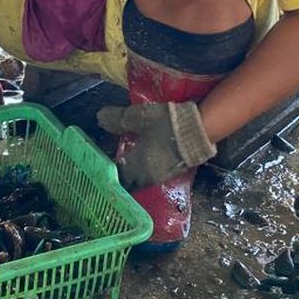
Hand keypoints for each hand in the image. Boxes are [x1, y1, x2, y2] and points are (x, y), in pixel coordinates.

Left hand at [96, 102, 215, 189]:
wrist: (200, 131)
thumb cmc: (165, 125)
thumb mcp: (138, 118)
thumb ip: (118, 120)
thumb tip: (99, 118)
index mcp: (134, 167)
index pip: (115, 176)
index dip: (106, 171)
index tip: (100, 164)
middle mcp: (146, 177)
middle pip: (129, 180)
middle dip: (121, 173)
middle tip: (114, 162)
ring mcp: (162, 176)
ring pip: (142, 177)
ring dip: (135, 170)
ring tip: (130, 157)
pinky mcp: (175, 171)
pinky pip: (154, 172)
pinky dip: (148, 166)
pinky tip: (148, 155)